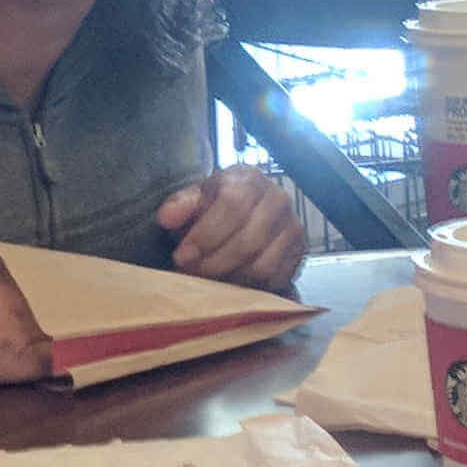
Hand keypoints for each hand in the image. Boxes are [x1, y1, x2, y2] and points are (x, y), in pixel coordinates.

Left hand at [157, 165, 306, 292]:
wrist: (245, 216)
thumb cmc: (215, 208)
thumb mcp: (194, 200)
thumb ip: (180, 206)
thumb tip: (166, 218)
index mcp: (249, 179)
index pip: (232, 205)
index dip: (205, 235)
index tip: (182, 255)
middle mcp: (278, 199)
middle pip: (248, 241)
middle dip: (213, 264)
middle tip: (191, 274)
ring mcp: (293, 227)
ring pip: (262, 265)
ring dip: (230, 279)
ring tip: (207, 281)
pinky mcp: (300, 253)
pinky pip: (275, 280)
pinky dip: (249, 288)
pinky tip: (229, 284)